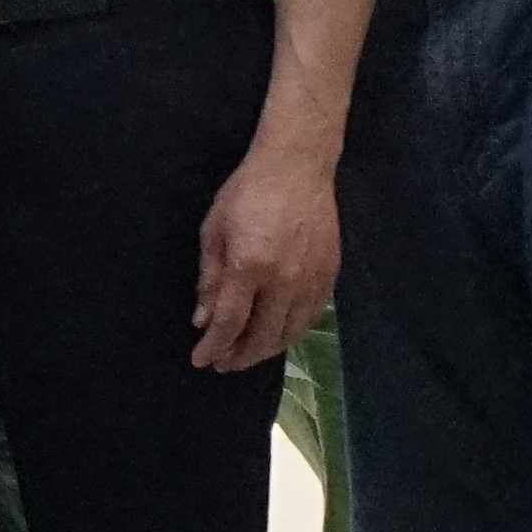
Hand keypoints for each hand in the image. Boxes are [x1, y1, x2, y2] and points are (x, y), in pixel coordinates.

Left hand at [189, 143, 336, 373]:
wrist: (297, 166)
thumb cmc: (247, 192)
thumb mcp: (215, 231)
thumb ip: (210, 280)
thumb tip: (203, 320)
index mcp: (250, 266)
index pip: (231, 323)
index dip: (214, 347)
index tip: (201, 360)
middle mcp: (285, 280)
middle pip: (263, 336)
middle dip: (239, 357)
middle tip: (222, 364)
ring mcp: (312, 280)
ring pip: (290, 332)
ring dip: (266, 350)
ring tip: (246, 354)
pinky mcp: (330, 275)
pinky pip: (310, 317)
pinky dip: (291, 332)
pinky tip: (277, 334)